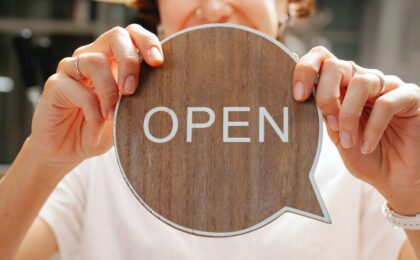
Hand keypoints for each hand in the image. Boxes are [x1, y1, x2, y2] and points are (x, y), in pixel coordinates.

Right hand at [28, 24, 163, 170]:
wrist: (68, 151)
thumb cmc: (102, 130)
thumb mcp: (128, 116)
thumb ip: (142, 101)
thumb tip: (165, 96)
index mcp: (114, 61)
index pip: (132, 35)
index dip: (147, 42)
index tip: (158, 62)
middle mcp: (93, 57)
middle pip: (116, 36)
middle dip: (129, 61)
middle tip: (132, 90)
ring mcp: (72, 69)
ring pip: (94, 61)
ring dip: (108, 92)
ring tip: (112, 118)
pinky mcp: (55, 85)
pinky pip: (76, 89)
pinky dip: (91, 112)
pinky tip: (95, 130)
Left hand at [293, 46, 419, 214]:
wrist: (395, 177)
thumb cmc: (364, 155)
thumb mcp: (337, 136)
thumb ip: (324, 115)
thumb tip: (306, 97)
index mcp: (342, 86)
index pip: (322, 59)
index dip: (305, 70)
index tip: (298, 96)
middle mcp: (363, 80)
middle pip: (337, 65)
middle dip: (326, 95)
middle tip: (330, 123)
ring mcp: (387, 86)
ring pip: (361, 82)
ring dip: (349, 115)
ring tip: (349, 142)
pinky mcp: (410, 96)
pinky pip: (386, 103)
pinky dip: (372, 128)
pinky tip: (367, 145)